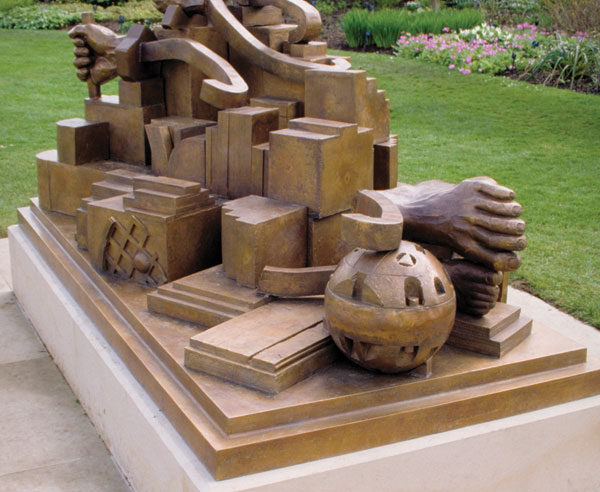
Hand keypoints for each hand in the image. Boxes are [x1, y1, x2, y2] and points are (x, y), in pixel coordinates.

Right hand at [68, 24, 120, 85]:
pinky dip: (80, 73)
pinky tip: (86, 70)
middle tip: (89, 51)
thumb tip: (69, 35)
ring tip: (90, 60)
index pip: (76, 42)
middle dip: (79, 51)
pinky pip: (80, 76)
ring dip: (80, 60)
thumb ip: (77, 29)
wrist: (115, 55)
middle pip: (75, 52)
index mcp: (91, 43)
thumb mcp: (89, 29)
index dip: (76, 42)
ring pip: (76, 63)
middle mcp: (92, 53)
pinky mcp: (94, 74)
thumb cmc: (104, 41)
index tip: (83, 41)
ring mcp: (93, 64)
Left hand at [382, 177, 525, 271]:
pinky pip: (496, 192)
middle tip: (521, 232)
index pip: (497, 256)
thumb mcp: (455, 250)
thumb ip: (478, 255)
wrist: (418, 212)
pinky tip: (509, 198)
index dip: (513, 258)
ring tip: (517, 213)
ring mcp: (468, 206)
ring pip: (505, 211)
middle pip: (505, 234)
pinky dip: (507, 195)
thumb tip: (508, 267)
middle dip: (518, 235)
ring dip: (515, 213)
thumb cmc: (440, 234)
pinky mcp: (469, 188)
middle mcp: (467, 226)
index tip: (519, 254)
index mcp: (464, 244)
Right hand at [443, 259, 501, 315]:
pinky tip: (483, 301)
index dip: (497, 277)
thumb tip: (499, 273)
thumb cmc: (457, 269)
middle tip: (492, 286)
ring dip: (492, 298)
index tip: (495, 276)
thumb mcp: (468, 263)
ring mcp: (466, 299)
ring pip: (490, 302)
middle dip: (495, 288)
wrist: (438, 280)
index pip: (493, 278)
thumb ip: (483, 267)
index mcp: (469, 273)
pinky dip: (486, 307)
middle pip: (493, 291)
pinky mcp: (465, 307)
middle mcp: (467, 287)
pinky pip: (483, 311)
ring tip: (488, 293)